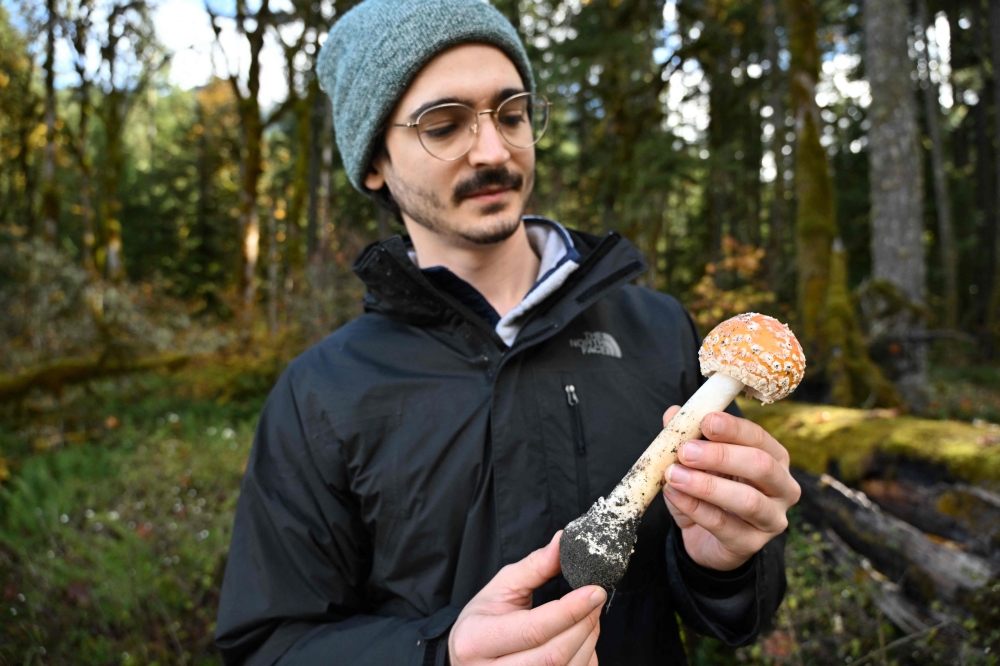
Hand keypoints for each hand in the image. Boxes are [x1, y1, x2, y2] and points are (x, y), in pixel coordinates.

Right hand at [448, 531, 604, 665]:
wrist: (464, 657)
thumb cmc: (484, 619)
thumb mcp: (501, 587)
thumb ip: (535, 566)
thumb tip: (564, 541)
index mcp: (477, 640)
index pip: (533, 629)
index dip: (570, 610)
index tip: (595, 590)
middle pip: (553, 655)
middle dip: (584, 625)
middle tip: (596, 600)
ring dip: (588, 642)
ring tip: (590, 617)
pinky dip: (585, 660)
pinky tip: (582, 640)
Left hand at [660, 407, 800, 571]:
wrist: (704, 538)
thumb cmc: (708, 492)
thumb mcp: (696, 462)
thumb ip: (687, 438)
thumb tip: (672, 413)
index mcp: (774, 458)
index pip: (759, 438)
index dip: (733, 428)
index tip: (705, 421)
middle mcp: (783, 487)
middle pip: (761, 466)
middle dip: (721, 455)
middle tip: (685, 450)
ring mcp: (772, 519)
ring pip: (748, 500)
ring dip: (706, 485)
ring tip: (674, 474)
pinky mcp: (752, 544)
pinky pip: (724, 525)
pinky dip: (695, 508)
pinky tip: (674, 494)